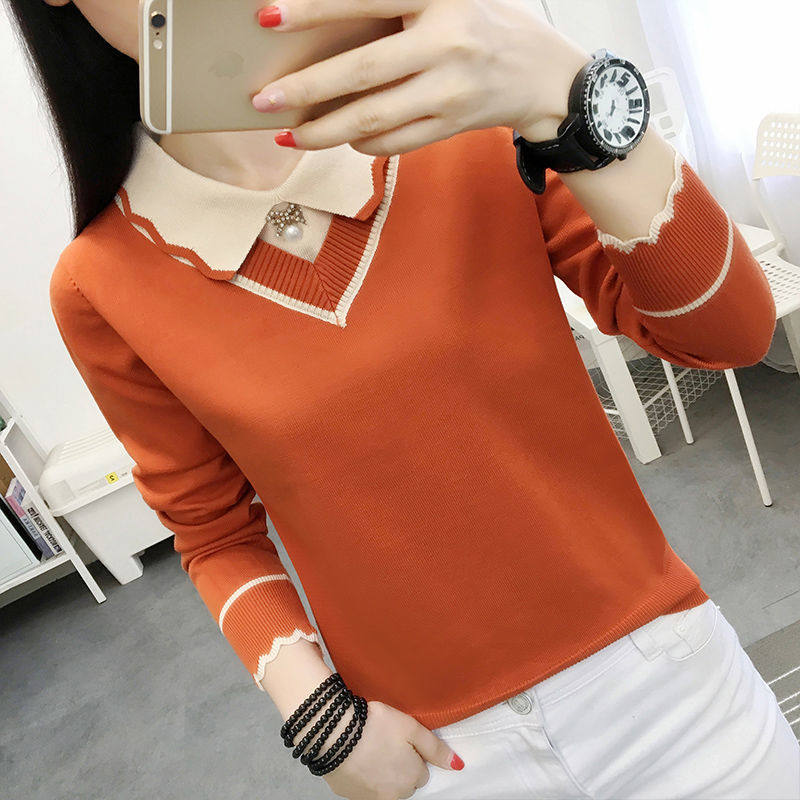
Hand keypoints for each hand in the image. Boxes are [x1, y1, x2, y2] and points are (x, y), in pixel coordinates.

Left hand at [251, 0, 591, 154]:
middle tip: (263, 101)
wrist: (545, 74)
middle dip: (306, 91)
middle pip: (362, 73)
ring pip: (374, 118)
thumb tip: (333, 23)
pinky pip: (396, 141)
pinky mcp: (453, 125)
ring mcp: (451, 91)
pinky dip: (363, 144)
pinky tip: (341, 139)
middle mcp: (447, 44)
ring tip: (289, 136)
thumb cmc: (487, 23)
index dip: (314, 10)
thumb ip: (396, 2)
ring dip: (325, 132)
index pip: (365, 0)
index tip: (267, 18)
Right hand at [320, 699, 462, 799]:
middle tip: (385, 740)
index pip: (421, 771)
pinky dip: (362, 775)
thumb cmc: (375, 725)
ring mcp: (370, 798)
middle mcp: (393, 795)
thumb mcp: (412, 728)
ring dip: (381, 772)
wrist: (334, 732)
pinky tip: (356, 756)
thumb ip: (436, 749)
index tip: (401, 739)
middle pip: (403, 781)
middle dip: (398, 766)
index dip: (412, 753)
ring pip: (384, 786)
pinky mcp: (349, 794)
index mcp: (411, 779)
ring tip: (369, 746)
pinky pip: (363, 787)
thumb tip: (458, 765)